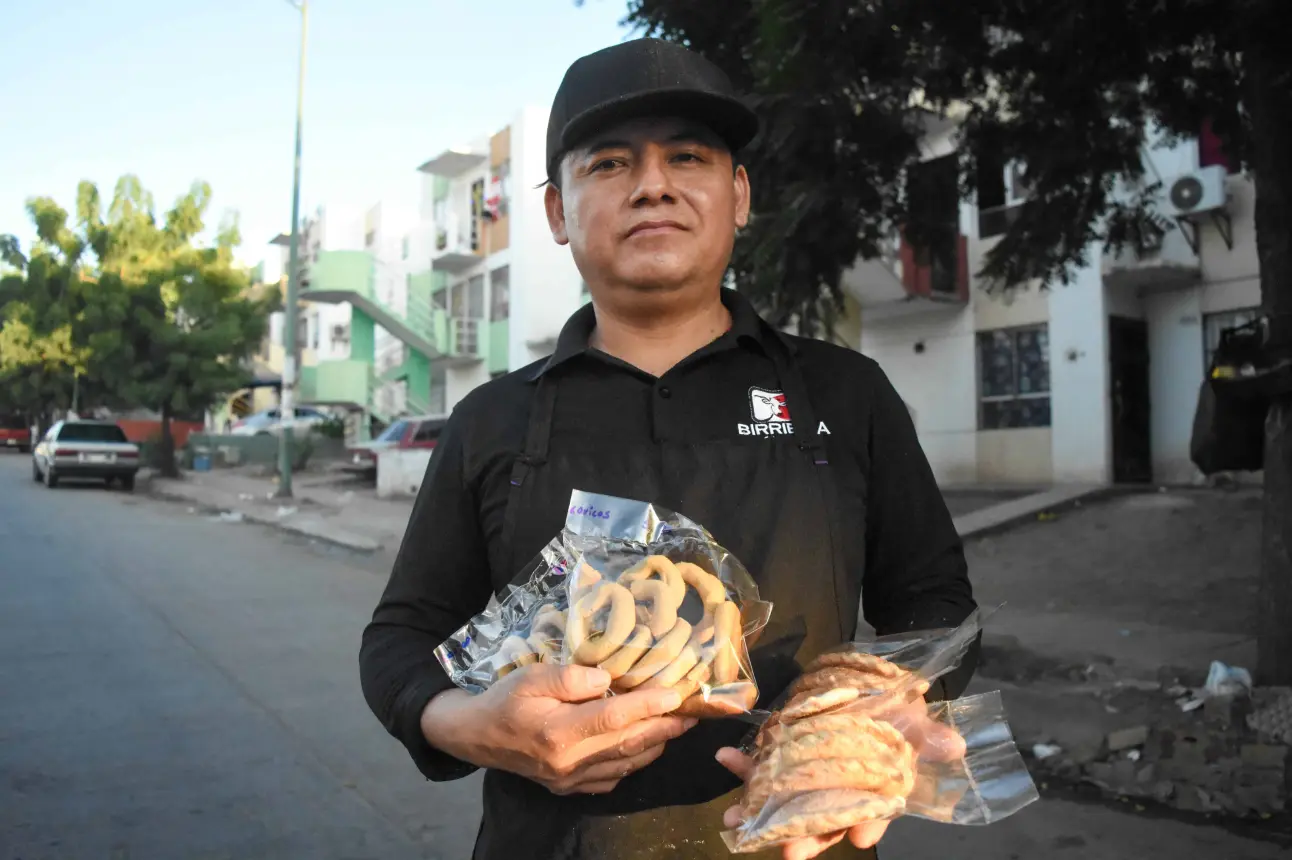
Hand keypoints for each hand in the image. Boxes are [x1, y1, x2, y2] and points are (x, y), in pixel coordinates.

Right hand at [421, 662, 695, 795]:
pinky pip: (612, 778)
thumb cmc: (505, 699)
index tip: (677, 693)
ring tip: (678, 724)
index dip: (649, 704)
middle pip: (628, 743)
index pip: (615, 717)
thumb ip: (569, 676)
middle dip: (665, 726)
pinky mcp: (569, 788)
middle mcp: (569, 762)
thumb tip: (607, 679)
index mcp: (558, 731)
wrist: (477, 736)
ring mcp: (570, 780)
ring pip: (625, 763)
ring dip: (656, 744)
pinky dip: (634, 761)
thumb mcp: (530, 676)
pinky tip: (645, 744)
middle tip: (693, 711)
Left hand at [715, 696, 967, 859]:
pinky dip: (743, 764)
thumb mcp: (915, 717)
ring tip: (735, 820)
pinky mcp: (785, 756)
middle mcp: (839, 789)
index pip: (873, 813)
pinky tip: (725, 757)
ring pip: (785, 802)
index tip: (860, 835)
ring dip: (759, 809)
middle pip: (823, 820)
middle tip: (790, 852)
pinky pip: (762, 764)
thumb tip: (955, 744)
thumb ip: (928, 734)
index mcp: (874, 787)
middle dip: (805, 837)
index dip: (868, 825)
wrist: (868, 686)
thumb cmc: (896, 709)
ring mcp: (809, 775)